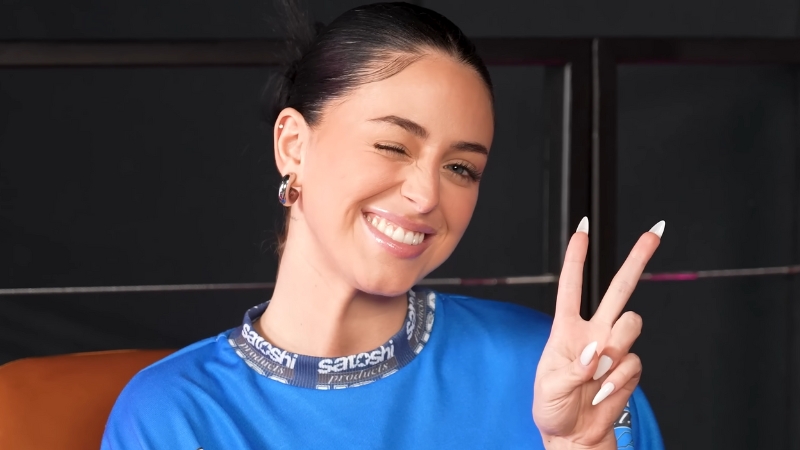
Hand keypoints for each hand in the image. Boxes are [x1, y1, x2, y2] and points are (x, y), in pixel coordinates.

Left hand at [532, 217, 663, 449]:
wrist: (573, 436)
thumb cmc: (553, 408)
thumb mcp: (549, 386)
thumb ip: (572, 366)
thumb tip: (595, 350)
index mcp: (566, 329)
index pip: (572, 287)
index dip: (576, 258)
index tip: (583, 229)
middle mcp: (594, 332)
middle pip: (620, 289)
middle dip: (637, 259)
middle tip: (654, 233)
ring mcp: (614, 350)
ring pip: (632, 325)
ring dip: (615, 347)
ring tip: (595, 375)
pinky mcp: (629, 369)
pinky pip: (633, 363)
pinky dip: (616, 380)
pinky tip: (602, 392)